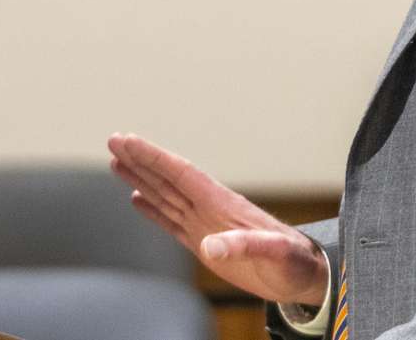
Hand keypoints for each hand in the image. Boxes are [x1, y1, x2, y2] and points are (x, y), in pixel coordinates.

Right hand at [107, 132, 328, 305]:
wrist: (302, 275)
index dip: (153, 157)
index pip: (180, 173)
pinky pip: (171, 221)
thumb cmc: (292, 261)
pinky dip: (152, 209)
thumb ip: (245, 246)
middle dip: (140, 159)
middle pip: (167, 178)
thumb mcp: (275, 252)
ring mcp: (205, 223)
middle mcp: (209, 208)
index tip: (128, 141)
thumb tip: (210, 247)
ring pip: (165, 195)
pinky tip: (137, 198)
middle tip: (113, 140)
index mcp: (221, 203)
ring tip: (117, 161)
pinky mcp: (204, 242)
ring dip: (140, 178)